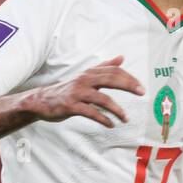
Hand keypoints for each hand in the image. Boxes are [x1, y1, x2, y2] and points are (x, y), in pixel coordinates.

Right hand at [23, 55, 144, 126]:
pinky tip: (111, 124)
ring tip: (125, 118)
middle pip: (111, 79)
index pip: (114, 71)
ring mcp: (77, 93)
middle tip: (141, 93)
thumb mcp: (86, 76)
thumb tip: (121, 57)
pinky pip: (91, 112)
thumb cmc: (68, 89)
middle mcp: (84, 80)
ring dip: (117, 109)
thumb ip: (104, 67)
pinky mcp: (71, 106)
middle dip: (128, 85)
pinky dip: (103, 119)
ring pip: (102, 99)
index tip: (141, 87)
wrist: (41, 101)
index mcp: (90, 73)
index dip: (129, 78)